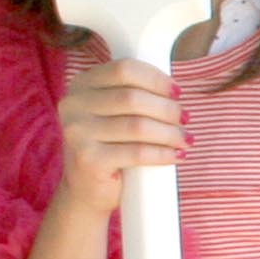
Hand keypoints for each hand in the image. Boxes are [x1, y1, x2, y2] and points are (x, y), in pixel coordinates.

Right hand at [54, 57, 186, 217]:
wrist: (87, 190)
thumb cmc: (111, 147)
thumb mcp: (115, 113)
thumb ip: (133, 94)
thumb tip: (174, 91)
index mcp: (81, 84)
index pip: (124, 69)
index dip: (156, 79)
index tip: (177, 92)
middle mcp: (73, 105)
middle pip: (133, 98)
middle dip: (167, 108)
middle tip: (185, 119)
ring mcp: (77, 132)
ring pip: (138, 126)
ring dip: (170, 133)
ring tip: (186, 139)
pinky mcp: (88, 159)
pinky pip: (136, 153)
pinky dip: (163, 154)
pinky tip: (177, 155)